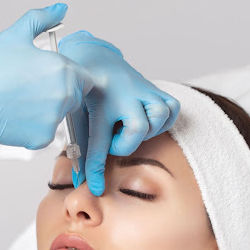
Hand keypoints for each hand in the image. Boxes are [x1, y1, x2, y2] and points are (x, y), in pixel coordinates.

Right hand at [0, 3, 92, 167]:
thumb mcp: (15, 35)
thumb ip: (42, 19)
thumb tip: (61, 9)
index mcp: (63, 69)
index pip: (84, 78)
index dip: (68, 76)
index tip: (48, 77)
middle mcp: (65, 95)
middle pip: (75, 97)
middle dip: (59, 92)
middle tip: (30, 89)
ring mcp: (55, 119)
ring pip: (61, 115)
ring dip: (47, 110)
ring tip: (21, 101)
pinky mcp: (43, 138)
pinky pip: (47, 132)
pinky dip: (35, 127)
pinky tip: (17, 116)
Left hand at [58, 31, 179, 195]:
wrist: (97, 60)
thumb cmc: (86, 92)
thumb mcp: (77, 117)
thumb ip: (81, 148)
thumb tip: (79, 182)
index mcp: (99, 100)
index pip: (97, 142)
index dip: (96, 169)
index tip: (97, 188)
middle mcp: (125, 94)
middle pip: (138, 127)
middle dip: (125, 144)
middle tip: (113, 139)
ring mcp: (143, 90)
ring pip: (159, 115)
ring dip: (147, 130)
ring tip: (131, 129)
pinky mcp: (155, 90)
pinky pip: (172, 108)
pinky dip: (163, 120)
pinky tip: (147, 122)